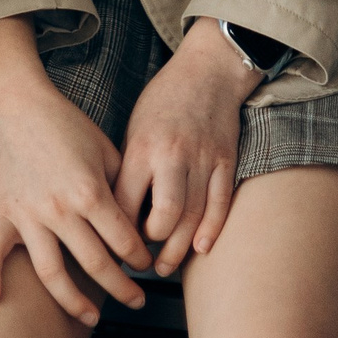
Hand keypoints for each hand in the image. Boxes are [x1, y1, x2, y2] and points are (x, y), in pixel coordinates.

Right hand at [0, 15, 151, 325]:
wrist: (22, 107)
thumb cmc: (69, 127)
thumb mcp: (107, 151)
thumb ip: (122, 189)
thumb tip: (137, 226)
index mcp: (89, 192)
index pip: (123, 240)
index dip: (140, 258)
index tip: (148, 265)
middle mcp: (60, 210)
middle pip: (96, 264)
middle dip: (122, 288)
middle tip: (137, 300)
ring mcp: (28, 215)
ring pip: (52, 273)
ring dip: (74, 302)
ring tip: (92, 318)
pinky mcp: (3, 214)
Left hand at [114, 21, 250, 272]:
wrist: (209, 70)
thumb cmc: (164, 100)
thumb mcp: (134, 127)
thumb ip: (128, 168)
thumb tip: (115, 214)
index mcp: (142, 147)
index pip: (124, 204)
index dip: (116, 233)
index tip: (112, 248)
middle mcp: (172, 155)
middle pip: (163, 218)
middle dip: (150, 247)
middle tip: (142, 260)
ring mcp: (203, 159)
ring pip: (192, 218)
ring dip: (178, 250)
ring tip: (165, 266)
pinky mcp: (226, 161)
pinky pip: (220, 204)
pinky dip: (211, 231)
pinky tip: (200, 249)